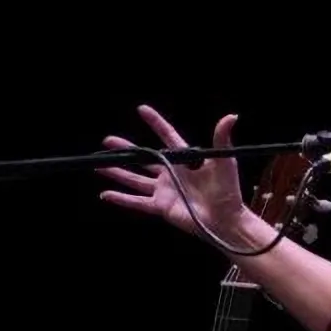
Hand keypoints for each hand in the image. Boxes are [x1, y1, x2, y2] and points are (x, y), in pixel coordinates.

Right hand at [96, 105, 251, 244]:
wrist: (225, 220)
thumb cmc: (228, 191)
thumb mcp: (224, 162)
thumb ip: (222, 139)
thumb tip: (231, 116)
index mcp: (185, 160)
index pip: (167, 137)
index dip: (156, 123)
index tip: (142, 110)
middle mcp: (171, 173)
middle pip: (144, 158)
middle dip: (126, 150)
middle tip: (107, 141)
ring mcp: (164, 190)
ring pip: (135, 179)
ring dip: (117, 172)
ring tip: (99, 165)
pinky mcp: (161, 206)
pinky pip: (137, 202)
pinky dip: (121, 199)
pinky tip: (105, 194)